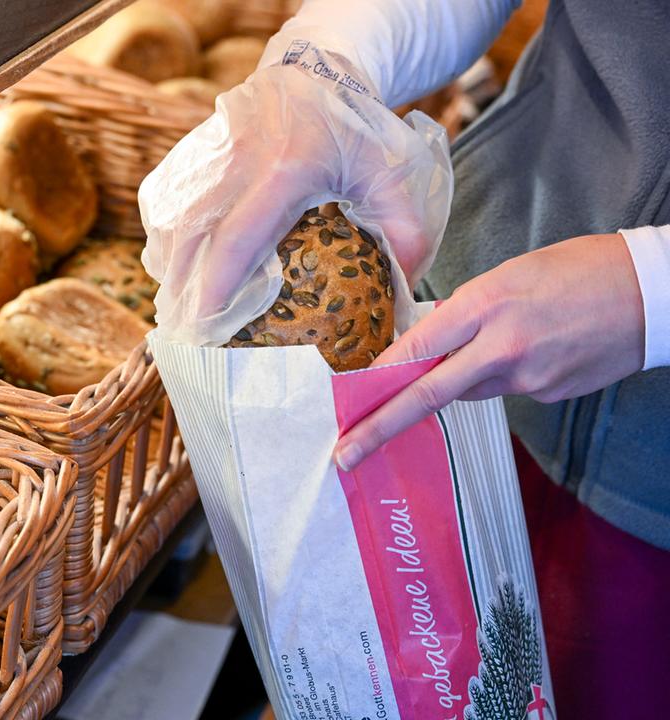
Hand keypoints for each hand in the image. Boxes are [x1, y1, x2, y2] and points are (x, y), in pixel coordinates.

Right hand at [138, 50, 452, 346]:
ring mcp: (206, 154)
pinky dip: (163, 238)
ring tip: (177, 304)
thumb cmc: (354, 128)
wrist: (313, 69)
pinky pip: (162, 203)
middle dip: (183, 289)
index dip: (217, 287)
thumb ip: (407, 230)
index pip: (237, 239)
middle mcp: (236, 161)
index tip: (207, 325)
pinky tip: (174, 264)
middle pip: (190, 237)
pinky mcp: (190, 151)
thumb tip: (405, 290)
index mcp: (285, 170)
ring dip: (169, 266)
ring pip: (169, 222)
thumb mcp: (393, 172)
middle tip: (187, 331)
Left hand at [334, 234, 645, 470]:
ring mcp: (527, 378)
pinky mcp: (548, 396)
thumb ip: (465, 310)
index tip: (346, 402)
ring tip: (506, 338)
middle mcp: (501, 347)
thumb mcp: (509, 274)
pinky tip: (537, 348)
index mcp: (486, 306)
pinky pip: (505, 390)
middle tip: (344, 455)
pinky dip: (503, 374)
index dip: (376, 379)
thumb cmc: (578, 270)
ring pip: (467, 390)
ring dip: (460, 377)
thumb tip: (431, 343)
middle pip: (426, 395)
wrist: (653, 293)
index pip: (415, 351)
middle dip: (379, 428)